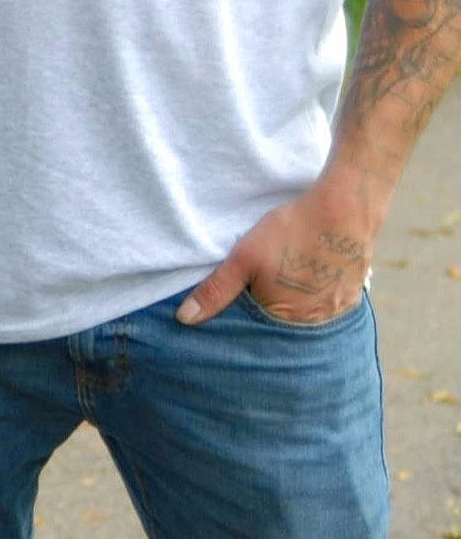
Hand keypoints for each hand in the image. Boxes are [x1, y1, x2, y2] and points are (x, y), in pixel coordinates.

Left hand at [177, 182, 375, 325]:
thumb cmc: (291, 232)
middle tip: (271, 284)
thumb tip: (184, 320)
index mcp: (285, 319)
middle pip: (284, 324)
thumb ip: (215, 291)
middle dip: (271, 311)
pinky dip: (317, 294)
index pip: (258, 332)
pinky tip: (311, 278)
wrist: (345, 206)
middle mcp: (315, 321)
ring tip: (289, 281)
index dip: (248, 318)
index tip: (246, 299)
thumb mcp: (243, 260)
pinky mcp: (354, 292)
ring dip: (296, 303)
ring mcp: (338, 308)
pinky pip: (330, 302)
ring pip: (308, 313)